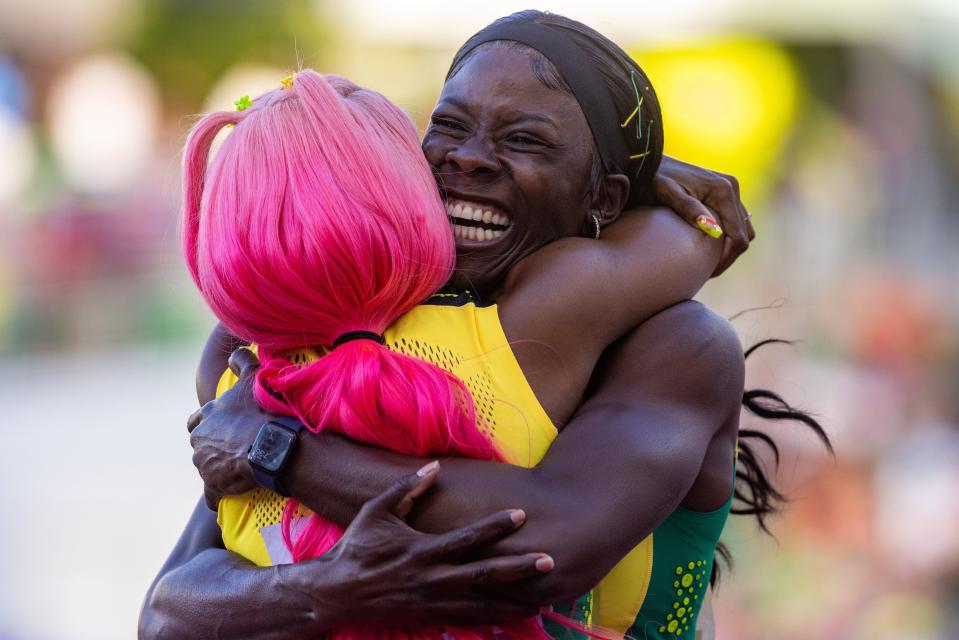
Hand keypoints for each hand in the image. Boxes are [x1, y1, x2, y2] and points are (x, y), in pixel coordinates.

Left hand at [187, 348, 269, 508]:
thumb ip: (242, 360)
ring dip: (219, 469)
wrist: (271, 444)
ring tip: (242, 470)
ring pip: (207, 468)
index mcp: (207, 416)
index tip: (222, 428)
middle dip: (213, 447)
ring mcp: (204, 464)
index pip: (196, 422)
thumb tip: (234, 353)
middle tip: (236, 449)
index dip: (209, 425)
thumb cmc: (262, 410)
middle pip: (200, 446)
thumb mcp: (253, 377)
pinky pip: (213, 494)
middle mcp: (200, 439)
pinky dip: (220, 494)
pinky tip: (233, 493)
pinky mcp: (213, 485)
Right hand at [304, 462, 553, 627]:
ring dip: (514, 602)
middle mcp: (433, 579)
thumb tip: (434, 467)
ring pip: (482, 606)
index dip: (496, 525)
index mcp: (422, 550)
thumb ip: (406, 488)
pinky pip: (468, 621)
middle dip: (519, 569)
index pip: (467, 538)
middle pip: (485, 575)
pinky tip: (513, 617)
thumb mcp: (376, 511)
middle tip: (549, 561)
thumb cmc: (357, 547)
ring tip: (544, 601)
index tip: (521, 514)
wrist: (335, 594)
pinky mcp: (431, 618)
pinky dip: (493, 619)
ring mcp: (433, 603)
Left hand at [651, 156, 754, 275]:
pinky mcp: (724, 191)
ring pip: (743, 228)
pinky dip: (727, 235)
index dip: (726, 259)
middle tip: (706, 272)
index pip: (738, 236)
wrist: (650, 161)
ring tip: (707, 262)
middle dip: (728, 256)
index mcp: (723, 190)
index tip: (708, 273)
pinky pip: (734, 219)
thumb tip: (712, 229)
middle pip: (745, 234)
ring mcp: (730, 188)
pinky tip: (707, 247)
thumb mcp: (666, 194)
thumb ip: (688, 209)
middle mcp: (732, 187)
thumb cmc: (653, 179)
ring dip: (729, 247)